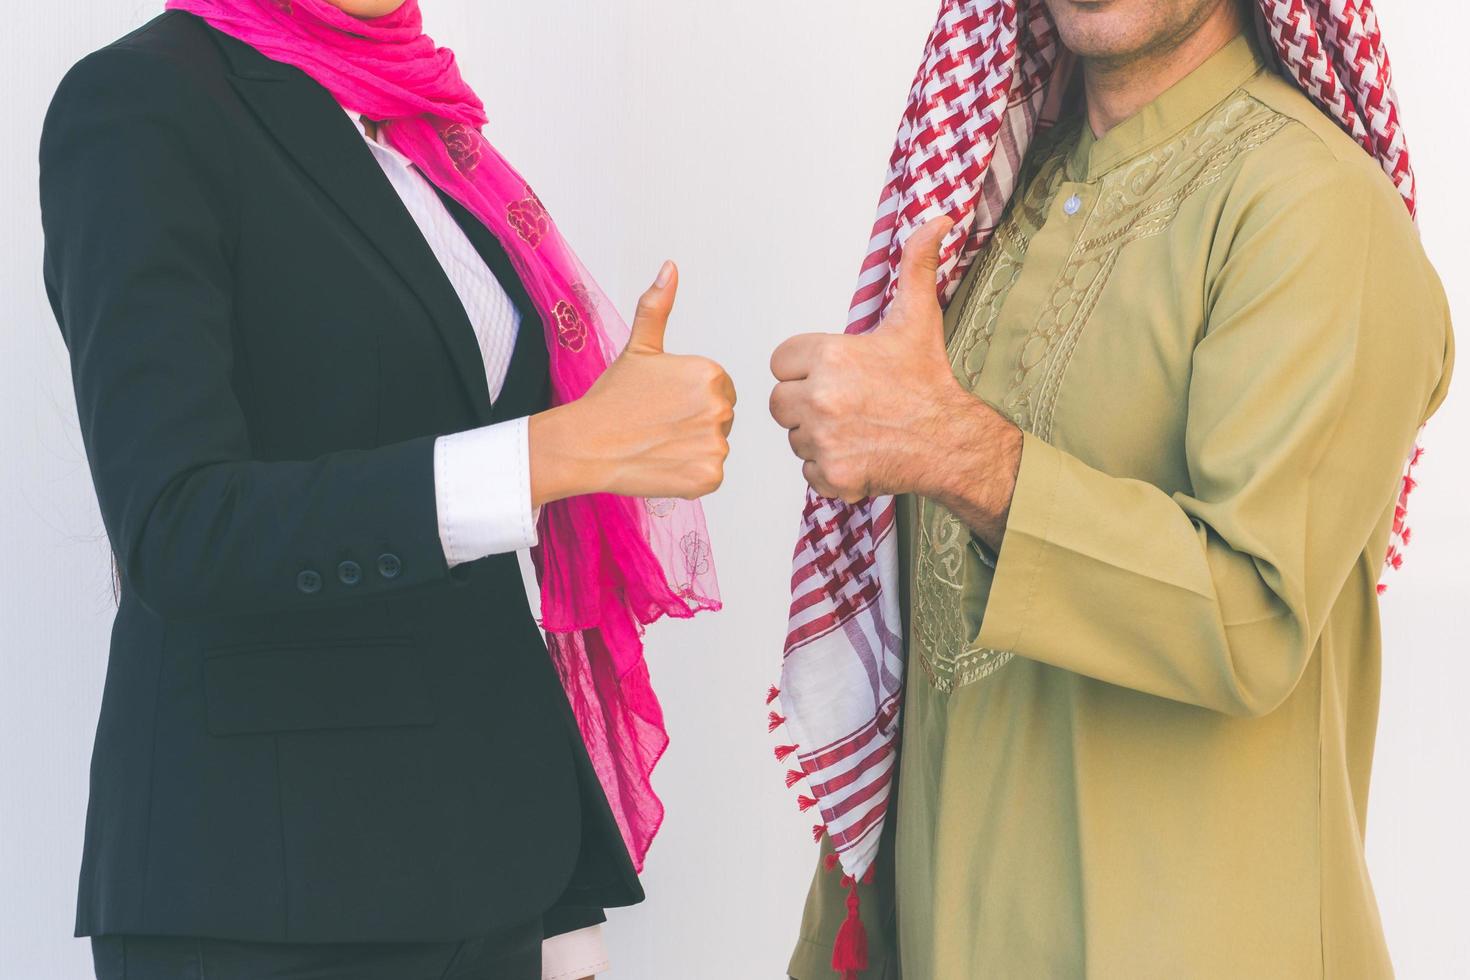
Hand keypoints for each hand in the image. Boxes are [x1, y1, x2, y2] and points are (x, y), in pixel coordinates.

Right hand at [530, 262, 735, 505]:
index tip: (660, 404)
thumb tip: (670, 267)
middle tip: (656, 425)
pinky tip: (662, 464)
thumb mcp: (639, 347)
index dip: (689, 400)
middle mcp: (720, 406)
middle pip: (721, 419)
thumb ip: (659, 307)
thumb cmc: (611, 397)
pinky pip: (710, 476)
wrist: (585, 444)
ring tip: (657, 444)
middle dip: (693, 424)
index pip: (719, 391)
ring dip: (691, 450)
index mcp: (710, 373)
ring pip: (714, 447)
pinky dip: (689, 476)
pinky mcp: (709, 477)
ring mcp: (716, 444)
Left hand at [768, 218, 1020, 546]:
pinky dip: (827, 467)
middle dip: (805, 402)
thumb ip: (915, 264)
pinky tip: (859, 452)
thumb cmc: (930, 381)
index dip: (805, 367)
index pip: (781, 361)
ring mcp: (823, 440)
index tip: (836, 373)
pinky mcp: (830, 475)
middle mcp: (821, 398)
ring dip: (816, 435)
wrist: (954, 442)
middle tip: (845, 403)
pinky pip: (806, 470)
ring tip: (856, 427)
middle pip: (780, 401)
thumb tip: (938, 218)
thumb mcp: (918, 317)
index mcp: (831, 356)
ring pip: (793, 437)